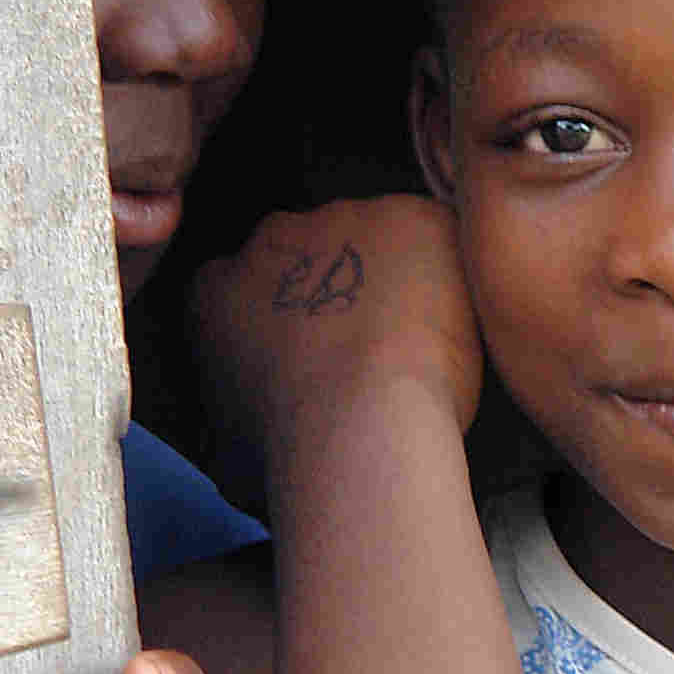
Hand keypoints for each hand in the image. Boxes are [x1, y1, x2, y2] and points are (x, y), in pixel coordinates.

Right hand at [191, 196, 484, 475]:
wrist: (360, 426)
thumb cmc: (290, 455)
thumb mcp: (229, 451)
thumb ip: (233, 422)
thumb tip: (245, 447)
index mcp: (214, 292)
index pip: (243, 288)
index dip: (283, 320)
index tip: (314, 354)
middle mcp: (271, 239)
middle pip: (308, 249)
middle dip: (337, 286)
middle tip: (373, 346)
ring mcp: (344, 218)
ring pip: (374, 238)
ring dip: (394, 274)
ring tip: (422, 338)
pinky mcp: (409, 217)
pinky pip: (435, 236)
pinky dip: (449, 270)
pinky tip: (459, 321)